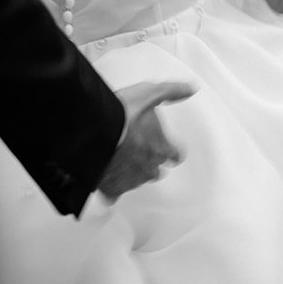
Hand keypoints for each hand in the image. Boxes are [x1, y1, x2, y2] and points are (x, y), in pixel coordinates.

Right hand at [97, 80, 195, 200]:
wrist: (94, 130)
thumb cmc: (121, 115)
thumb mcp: (149, 93)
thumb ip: (171, 92)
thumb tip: (188, 89)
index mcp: (160, 148)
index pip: (176, 155)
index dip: (173, 151)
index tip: (171, 150)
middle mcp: (148, 167)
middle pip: (156, 171)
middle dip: (151, 162)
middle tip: (142, 152)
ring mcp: (130, 180)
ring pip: (137, 182)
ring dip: (132, 173)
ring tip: (123, 163)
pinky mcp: (111, 187)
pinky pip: (114, 194)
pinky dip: (111, 188)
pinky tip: (106, 181)